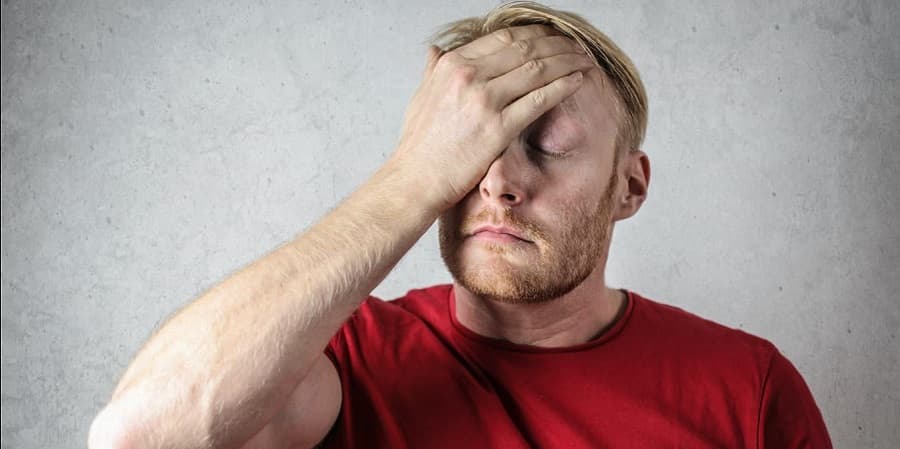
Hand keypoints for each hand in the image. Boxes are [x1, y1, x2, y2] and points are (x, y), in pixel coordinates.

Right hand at [389, 25, 593, 210]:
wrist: (415, 180)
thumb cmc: (418, 144)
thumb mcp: (420, 96)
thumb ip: (433, 70)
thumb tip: (436, 50)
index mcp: (452, 64)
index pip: (503, 37)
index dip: (535, 34)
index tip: (551, 37)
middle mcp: (468, 76)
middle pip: (525, 48)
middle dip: (557, 44)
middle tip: (576, 46)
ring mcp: (484, 101)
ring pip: (538, 69)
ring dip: (567, 61)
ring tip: (584, 60)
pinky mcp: (498, 128)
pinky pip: (540, 100)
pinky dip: (563, 86)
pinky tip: (578, 81)